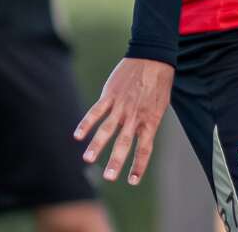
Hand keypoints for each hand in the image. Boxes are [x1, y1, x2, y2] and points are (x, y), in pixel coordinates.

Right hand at [75, 58, 174, 185]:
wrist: (153, 57)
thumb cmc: (159, 83)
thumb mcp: (160, 105)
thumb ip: (149, 122)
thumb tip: (142, 137)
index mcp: (150, 120)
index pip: (145, 147)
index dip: (139, 165)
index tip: (132, 181)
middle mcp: (135, 115)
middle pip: (124, 142)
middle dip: (116, 161)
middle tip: (108, 177)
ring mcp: (121, 105)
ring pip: (107, 128)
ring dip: (97, 144)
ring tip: (88, 159)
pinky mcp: (110, 95)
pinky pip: (96, 111)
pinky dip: (86, 123)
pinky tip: (77, 135)